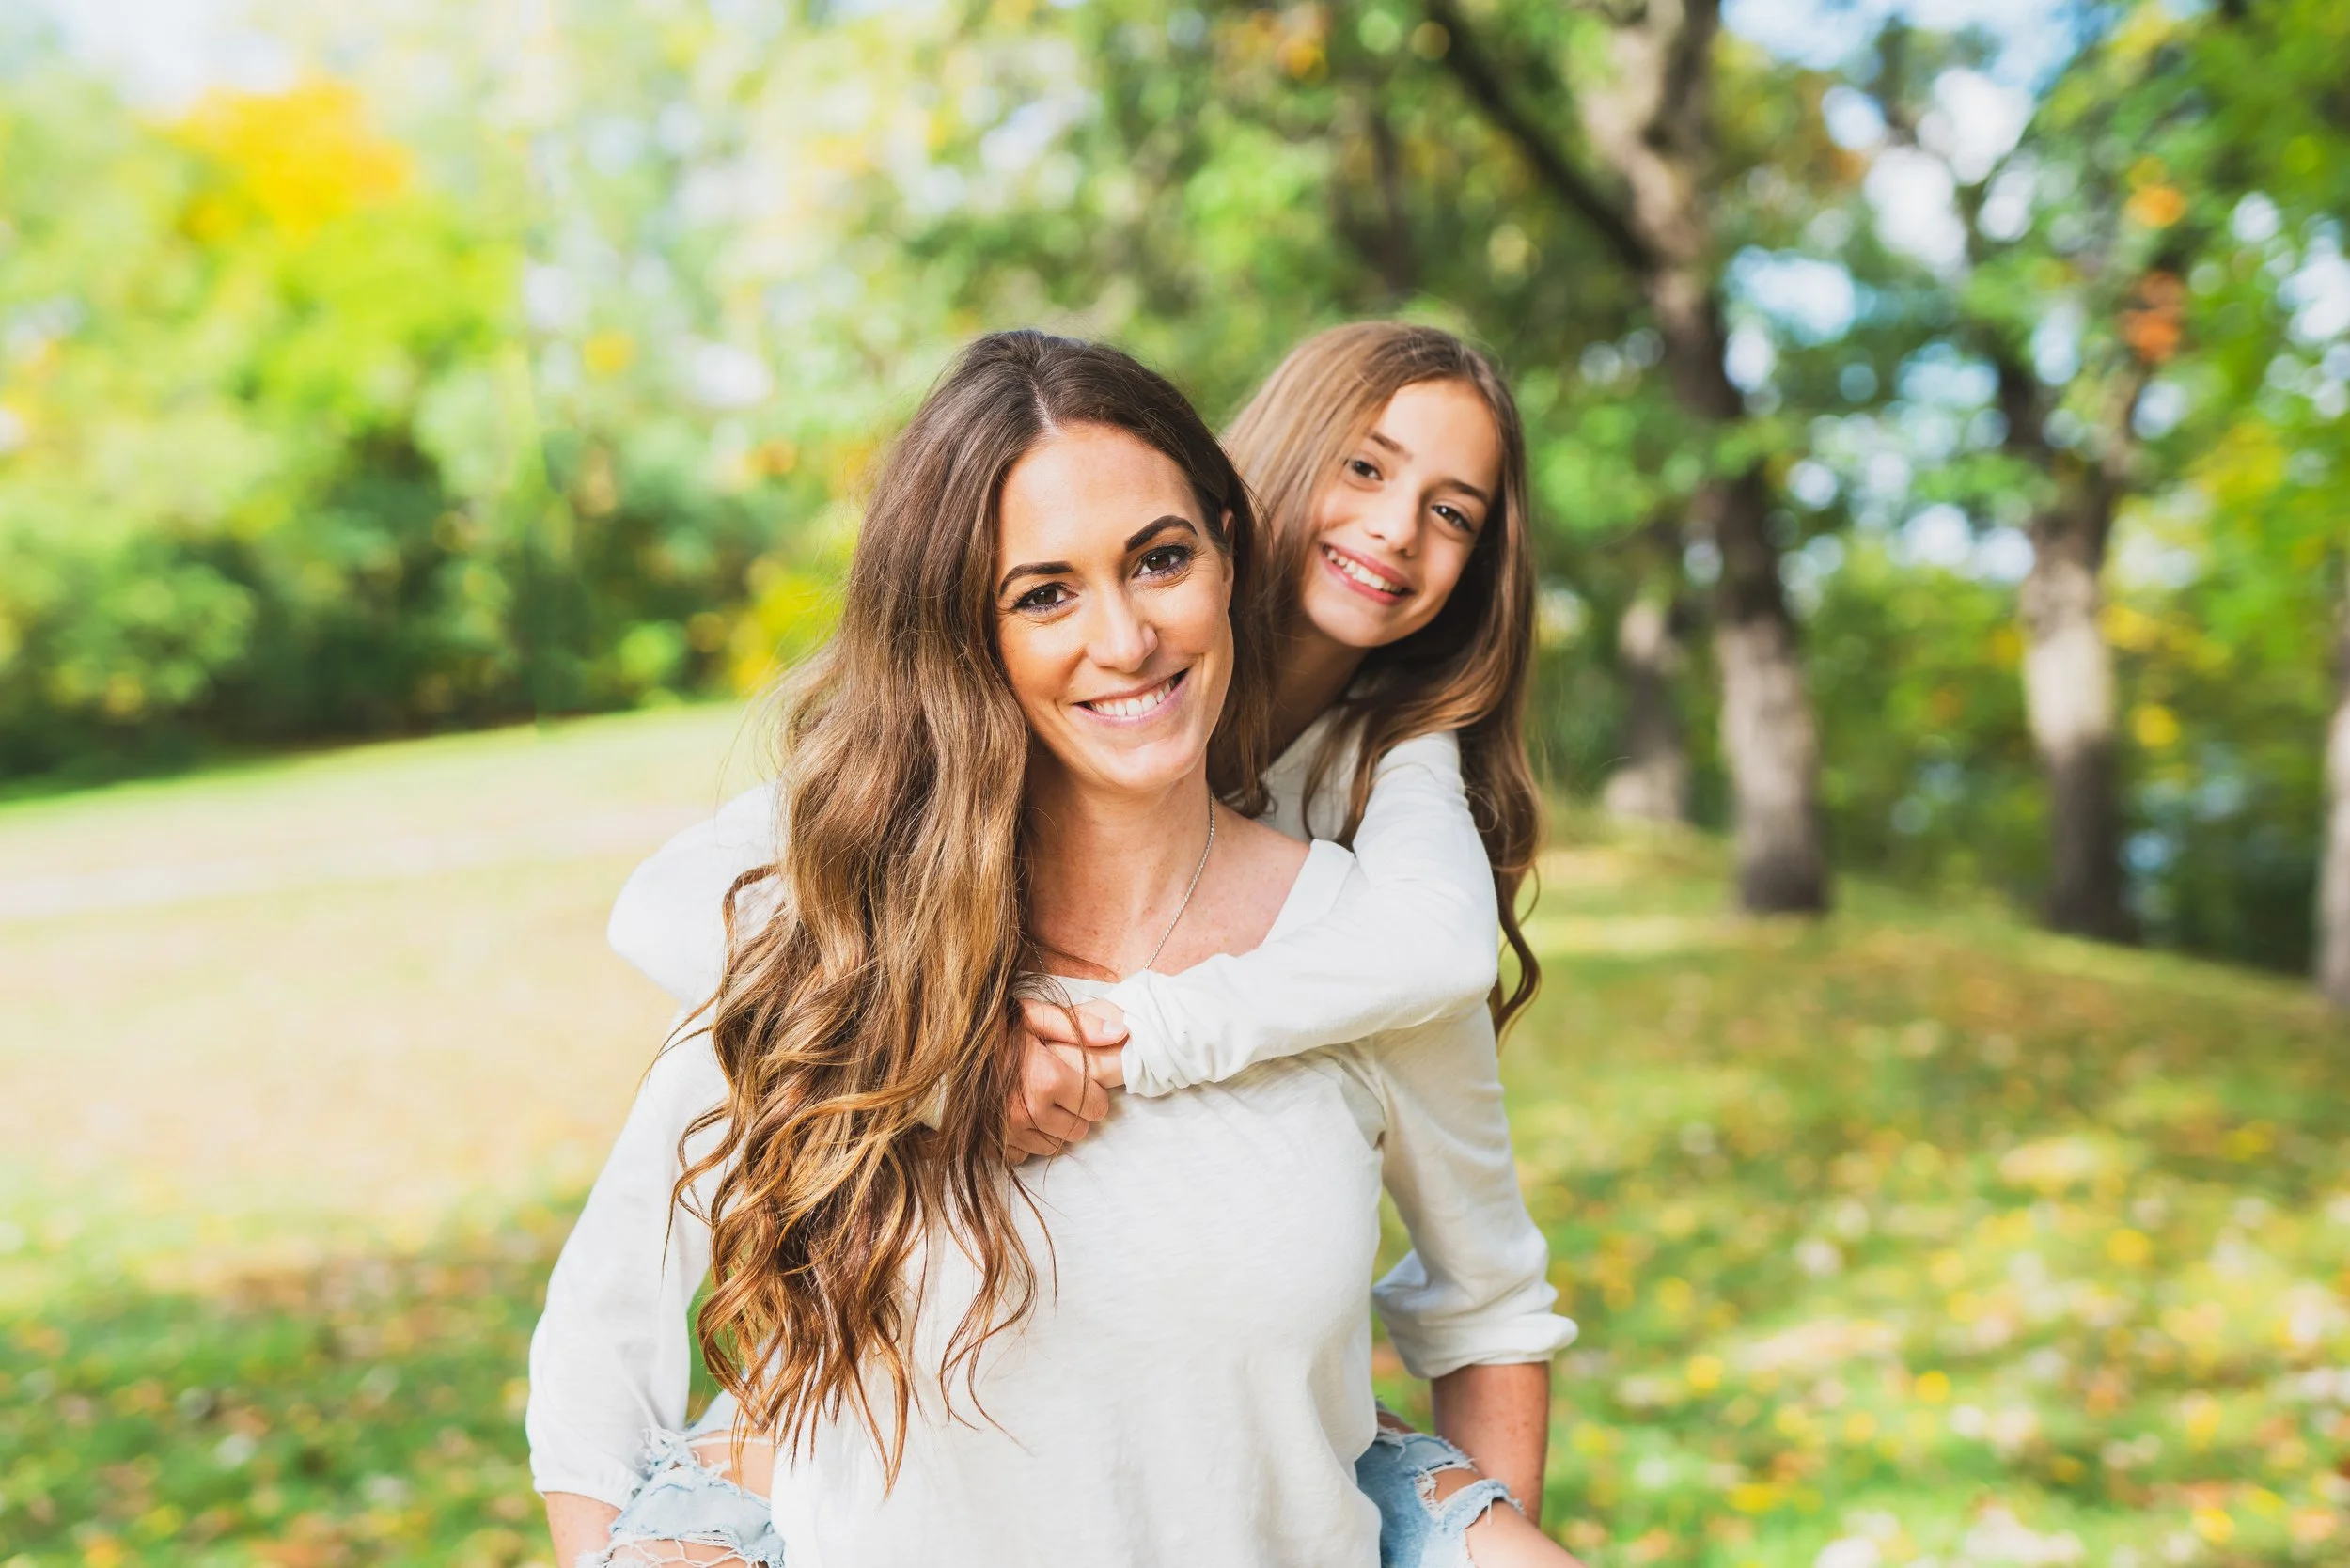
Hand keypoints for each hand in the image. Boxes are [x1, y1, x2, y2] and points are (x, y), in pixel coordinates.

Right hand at [1005, 999, 1127, 1162]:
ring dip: (1053, 1129)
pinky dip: (1026, 1141)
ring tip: (1039, 1102)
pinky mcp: (990, 1144)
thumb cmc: (989, 1030)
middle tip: (1061, 1093)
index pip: (1098, 1106)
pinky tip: (1018, 1117)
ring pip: (1054, 1146)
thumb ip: (1079, 1025)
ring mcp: (1008, 1131)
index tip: (1081, 1082)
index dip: (1094, 1094)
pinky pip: (1024, 1155)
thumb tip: (1122, 1032)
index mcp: (1048, 1079)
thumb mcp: (1034, 1015)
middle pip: (1079, 1130)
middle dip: (1077, 1113)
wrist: (935, 1052)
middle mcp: (1030, 1111)